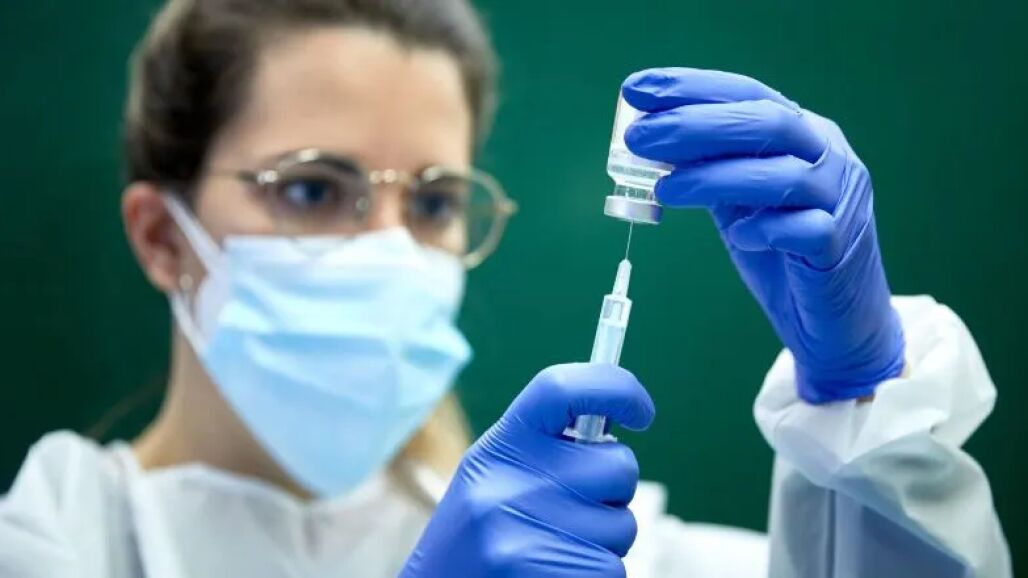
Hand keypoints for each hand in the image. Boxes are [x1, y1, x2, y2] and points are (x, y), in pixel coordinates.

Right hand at [400, 363, 654, 577]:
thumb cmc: (480, 535)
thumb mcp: (496, 475)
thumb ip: (547, 447)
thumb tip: (618, 416)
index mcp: (501, 445)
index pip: (562, 388)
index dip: (616, 388)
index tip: (641, 411)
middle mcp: (507, 481)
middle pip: (618, 466)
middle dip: (612, 493)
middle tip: (575, 512)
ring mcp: (519, 530)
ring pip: (622, 526)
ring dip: (604, 542)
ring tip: (557, 549)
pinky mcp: (537, 572)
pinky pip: (611, 569)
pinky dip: (595, 574)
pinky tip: (557, 574)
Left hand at [622, 67, 904, 402]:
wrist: (835, 321)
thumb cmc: (782, 254)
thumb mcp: (738, 202)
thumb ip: (707, 170)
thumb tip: (645, 144)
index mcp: (801, 135)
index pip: (746, 94)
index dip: (691, 88)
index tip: (635, 90)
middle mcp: (827, 157)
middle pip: (768, 123)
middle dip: (696, 124)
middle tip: (638, 137)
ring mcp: (840, 201)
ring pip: (785, 174)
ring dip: (715, 176)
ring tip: (663, 189)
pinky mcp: (841, 248)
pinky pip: (807, 229)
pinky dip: (767, 229)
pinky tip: (739, 237)